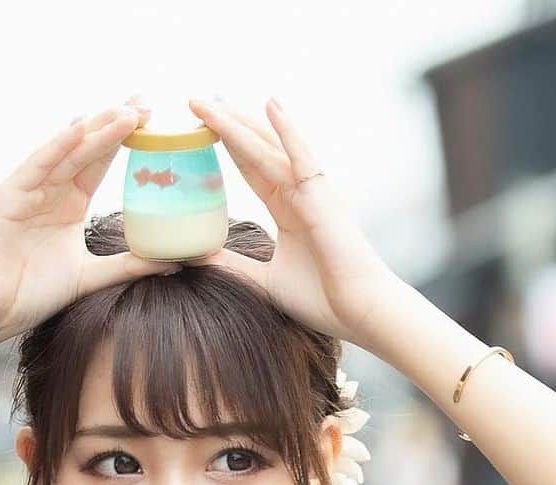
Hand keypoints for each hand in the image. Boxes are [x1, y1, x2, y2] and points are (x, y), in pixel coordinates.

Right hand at [0, 96, 181, 341]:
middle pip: (87, 150)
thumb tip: (173, 262)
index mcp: (69, 204)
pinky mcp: (8, 196)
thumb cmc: (32, 293)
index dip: (124, 142)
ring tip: (124, 111)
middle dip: (114, 125)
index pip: (100, 164)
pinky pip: (37, 166)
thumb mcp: (91, 276)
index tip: (152, 122)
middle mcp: (50, 190)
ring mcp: (28, 190)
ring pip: (67, 153)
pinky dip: (57, 146)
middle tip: (145, 102)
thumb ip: (129, 266)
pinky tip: (80, 129)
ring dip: (95, 130)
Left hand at [183, 96, 401, 350]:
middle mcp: (301, 194)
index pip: (252, 170)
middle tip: (196, 102)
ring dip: (240, 124)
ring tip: (211, 100)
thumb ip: (234, 265)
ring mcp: (313, 192)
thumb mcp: (265, 280)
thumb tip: (197, 256)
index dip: (228, 147)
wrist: (359, 313)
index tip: (200, 127)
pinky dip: (288, 132)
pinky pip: (302, 158)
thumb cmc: (323, 300)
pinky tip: (270, 106)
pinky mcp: (323, 199)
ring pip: (270, 148)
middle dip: (227, 126)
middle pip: (257, 150)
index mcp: (290, 210)